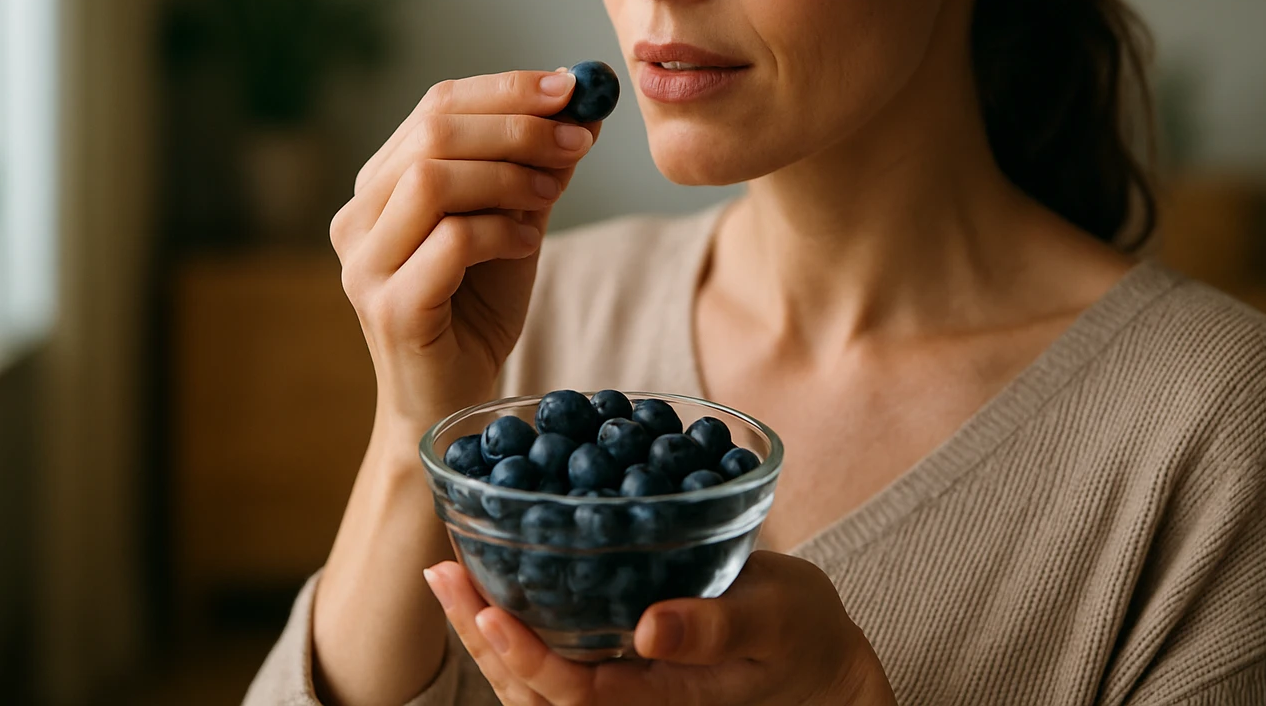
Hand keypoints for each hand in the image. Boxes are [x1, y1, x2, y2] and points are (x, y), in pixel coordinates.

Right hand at [329, 69, 601, 431]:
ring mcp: (366, 265)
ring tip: (553, 195)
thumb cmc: (477, 314)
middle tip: (578, 139)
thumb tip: (583, 108)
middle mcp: (358, 219)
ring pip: (433, 179)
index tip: (572, 88)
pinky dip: (500, 230)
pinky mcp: (390, 308)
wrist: (453, 408)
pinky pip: (449, 242)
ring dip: (509, 176)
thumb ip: (535, 170)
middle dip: (517, 126)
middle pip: (433, 133)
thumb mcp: (514, 225)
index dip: (506, 89)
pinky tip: (528, 242)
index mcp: (380, 187)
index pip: (435, 106)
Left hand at [424, 551, 897, 705]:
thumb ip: (717, 626)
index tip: (488, 606)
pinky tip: (488, 580)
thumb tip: (649, 628)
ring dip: (483, 632)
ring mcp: (622, 692)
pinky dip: (512, 625)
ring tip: (446, 573)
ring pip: (532, 684)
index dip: (524, 654)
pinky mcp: (619, 671)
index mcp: (662, 701)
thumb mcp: (776, 620)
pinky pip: (553, 662)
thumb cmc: (806, 637)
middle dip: (481, 636)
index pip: (574, 693)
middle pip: (534, 693)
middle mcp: (631, 704)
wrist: (824, 662)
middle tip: (442, 572)